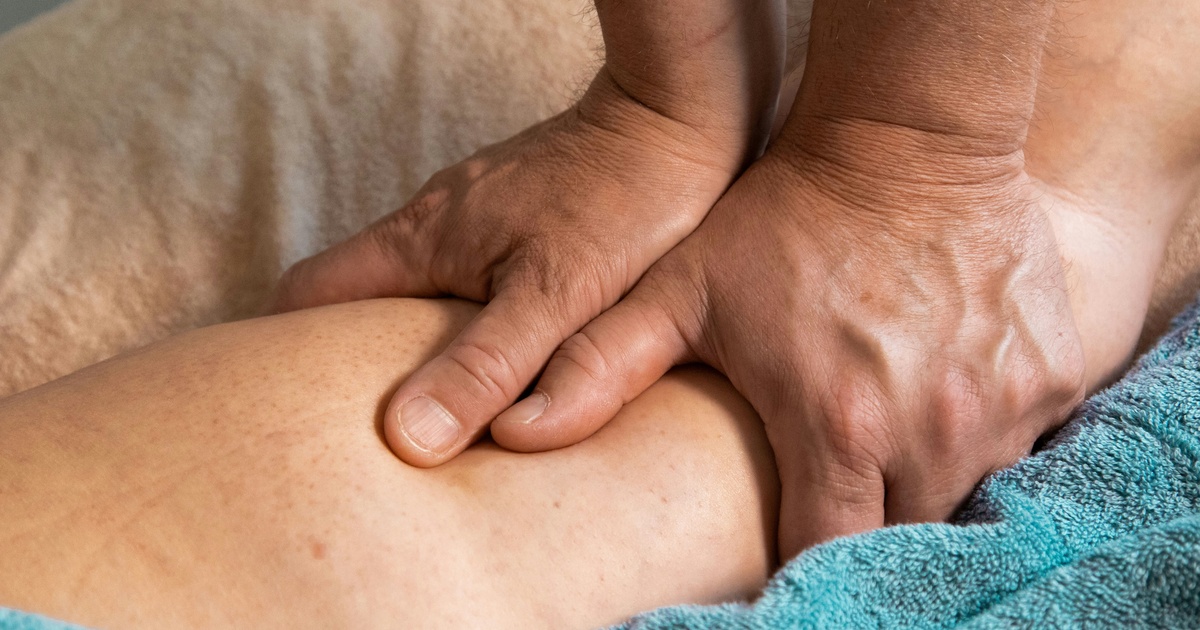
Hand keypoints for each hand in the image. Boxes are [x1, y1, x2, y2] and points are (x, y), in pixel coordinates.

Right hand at [271, 44, 779, 463]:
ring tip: (427, 412)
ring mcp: (473, 218)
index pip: (307, 293)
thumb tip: (406, 437)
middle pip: (350, 297)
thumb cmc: (624, 198)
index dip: (281, 349)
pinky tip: (494, 364)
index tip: (288, 408)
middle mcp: (433, 224)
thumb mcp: (555, 294)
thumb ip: (484, 365)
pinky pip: (460, 278)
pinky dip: (456, 324)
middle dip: (343, 360)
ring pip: (409, 290)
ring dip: (407, 345)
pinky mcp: (516, 220)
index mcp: (420, 241)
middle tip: (358, 431)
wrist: (680, 117)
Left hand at [488, 120, 1087, 558]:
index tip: (781, 549)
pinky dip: (979, 435)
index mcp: (836, 426)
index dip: (796, 564)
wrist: (909, 138)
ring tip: (884, 429)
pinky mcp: (1052, 374)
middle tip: (831, 477)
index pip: (818, 556)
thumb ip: (599, 367)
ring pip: (961, 491)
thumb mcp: (681, 291)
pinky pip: (1017, 441)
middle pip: (896, 533)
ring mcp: (1002, 405)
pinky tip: (940, 390)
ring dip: (922, 478)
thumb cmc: (786, 219)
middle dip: (861, 520)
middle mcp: (931, 432)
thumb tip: (513, 433)